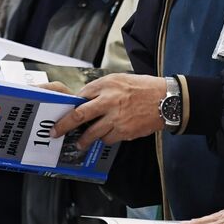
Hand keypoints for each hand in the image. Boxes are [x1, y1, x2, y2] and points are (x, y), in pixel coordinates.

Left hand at [52, 74, 167, 147]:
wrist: (166, 100)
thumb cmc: (143, 88)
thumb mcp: (120, 80)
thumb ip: (101, 89)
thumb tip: (84, 99)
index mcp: (106, 85)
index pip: (81, 96)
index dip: (70, 106)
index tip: (62, 113)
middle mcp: (109, 101)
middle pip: (79, 116)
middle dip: (64, 126)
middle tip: (56, 132)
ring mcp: (116, 118)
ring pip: (92, 133)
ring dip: (84, 140)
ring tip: (80, 143)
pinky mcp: (125, 131)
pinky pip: (108, 139)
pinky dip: (105, 139)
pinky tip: (107, 136)